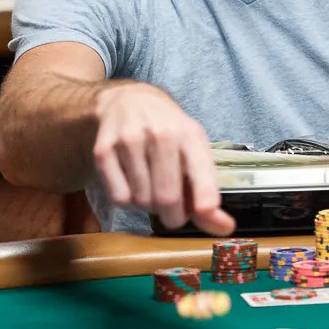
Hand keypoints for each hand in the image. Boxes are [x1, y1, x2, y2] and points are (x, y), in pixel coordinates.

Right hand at [94, 83, 233, 235]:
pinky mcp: (103, 151)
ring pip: (142, 201)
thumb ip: (207, 192)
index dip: (204, 197)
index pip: (200, 170)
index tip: (206, 211)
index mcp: (189, 134)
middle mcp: (159, 133)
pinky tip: (132, 182)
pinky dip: (128, 200)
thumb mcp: (193, 151)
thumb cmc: (168, 133)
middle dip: (173, 216)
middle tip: (174, 212)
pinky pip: (119, 198)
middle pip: (167, 197)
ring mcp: (129, 140)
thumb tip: (225, 228)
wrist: (129, 100)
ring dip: (149, 205)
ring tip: (151, 187)